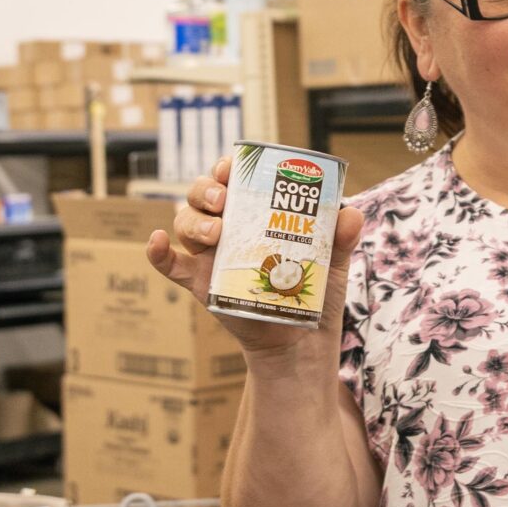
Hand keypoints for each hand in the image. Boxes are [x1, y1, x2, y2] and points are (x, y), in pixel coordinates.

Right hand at [145, 154, 366, 366]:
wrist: (301, 340)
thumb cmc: (313, 292)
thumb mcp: (331, 261)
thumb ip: (340, 237)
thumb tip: (350, 214)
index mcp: (254, 212)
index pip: (232, 179)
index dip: (226, 167)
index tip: (233, 166)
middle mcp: (227, 227)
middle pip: (201, 195)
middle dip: (205, 188)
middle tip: (223, 200)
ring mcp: (210, 255)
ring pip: (185, 222)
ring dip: (193, 219)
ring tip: (217, 230)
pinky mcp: (200, 283)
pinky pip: (170, 264)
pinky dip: (156, 252)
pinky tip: (156, 242)